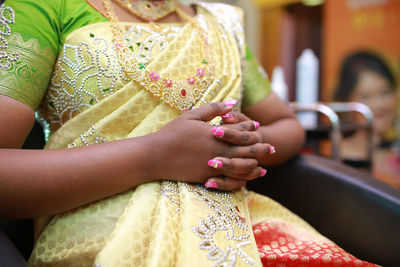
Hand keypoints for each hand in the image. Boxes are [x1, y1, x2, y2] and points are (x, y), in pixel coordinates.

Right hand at [148, 102, 269, 188]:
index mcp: (217, 134)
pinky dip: (242, 180)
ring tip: (263, 166)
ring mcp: (214, 166)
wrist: (155, 156)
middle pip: (248, 150)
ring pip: (243, 168)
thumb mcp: (192, 116)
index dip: (251, 128)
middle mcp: (219, 151)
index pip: (241, 130)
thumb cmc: (172, 133)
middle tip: (271, 148)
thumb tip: (233, 101)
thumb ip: (214, 108)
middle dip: (261, 148)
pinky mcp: (208, 177)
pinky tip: (246, 180)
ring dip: (255, 166)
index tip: (256, 127)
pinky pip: (231, 181)